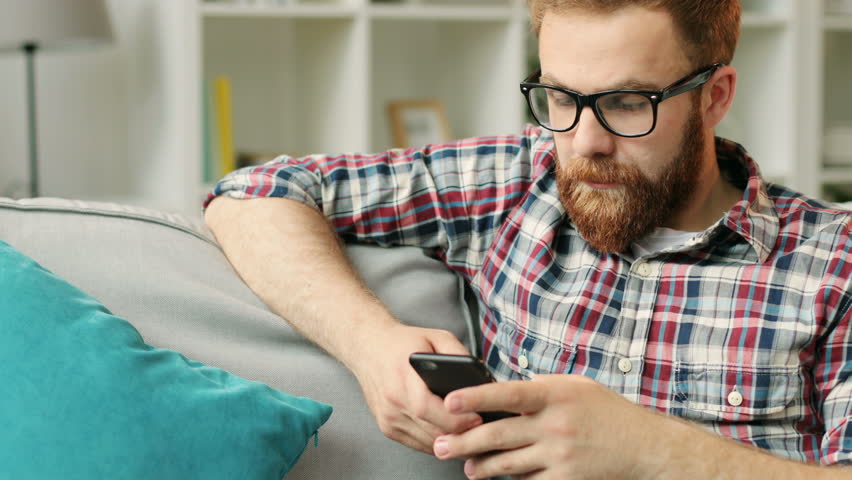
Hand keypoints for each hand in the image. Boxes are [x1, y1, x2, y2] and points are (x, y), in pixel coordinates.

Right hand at [348, 324, 483, 452]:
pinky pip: (419, 444)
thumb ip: (459, 354)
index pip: (427, 408)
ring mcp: (388, 418)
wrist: (369, 347)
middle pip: (431, 431)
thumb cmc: (403, 342)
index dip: (455, 419)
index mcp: (402, 376)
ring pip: (427, 443)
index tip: (478, 418)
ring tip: (474, 434)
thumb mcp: (436, 337)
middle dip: (461, 434)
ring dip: (451, 442)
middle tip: (484, 430)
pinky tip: (452, 434)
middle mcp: (392, 401)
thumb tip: (480, 378)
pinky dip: (437, 442)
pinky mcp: (387, 428)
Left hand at [432, 374, 661, 478]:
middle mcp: (555, 425)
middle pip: (499, 434)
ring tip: (468, 467)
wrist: (643, 445)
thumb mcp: (574, 387)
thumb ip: (539, 389)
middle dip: (464, 442)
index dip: (476, 397)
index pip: (507, 393)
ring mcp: (560, 455)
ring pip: (508, 464)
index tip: (450, 400)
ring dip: (482, 467)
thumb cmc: (606, 411)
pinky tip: (503, 476)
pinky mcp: (566, 479)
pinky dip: (514, 479)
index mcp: (555, 394)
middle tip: (440, 446)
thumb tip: (501, 395)